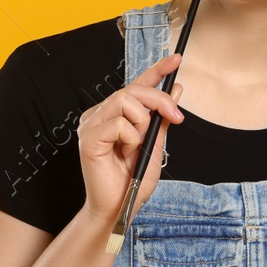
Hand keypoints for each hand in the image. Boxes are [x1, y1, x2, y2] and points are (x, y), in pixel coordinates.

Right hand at [78, 52, 184, 225]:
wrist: (120, 208)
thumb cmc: (133, 181)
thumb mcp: (155, 145)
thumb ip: (162, 118)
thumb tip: (176, 90)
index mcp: (114, 115)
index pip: (136, 85)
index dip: (157, 70)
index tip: (177, 58)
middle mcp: (100, 114)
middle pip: (133, 89)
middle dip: (160, 100)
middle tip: (177, 117)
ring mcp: (91, 124)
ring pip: (125, 101)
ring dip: (142, 124)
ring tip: (137, 146)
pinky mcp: (89, 137)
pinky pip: (119, 124)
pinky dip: (130, 139)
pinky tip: (125, 154)